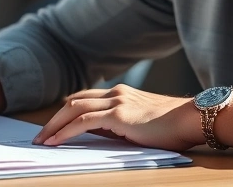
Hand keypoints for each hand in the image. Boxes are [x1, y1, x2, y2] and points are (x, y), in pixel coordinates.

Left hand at [32, 84, 202, 151]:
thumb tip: (97, 134)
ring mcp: (116, 102)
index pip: (84, 98)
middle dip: (53, 118)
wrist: (192, 119)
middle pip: (73, 101)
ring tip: (42, 140)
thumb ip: (120, 125)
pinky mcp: (118, 115)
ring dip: (54, 125)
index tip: (52, 127)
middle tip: (40, 135)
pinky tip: (56, 140)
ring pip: (74, 108)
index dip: (65, 112)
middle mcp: (116, 93)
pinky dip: (66, 130)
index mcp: (121, 94)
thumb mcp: (141, 124)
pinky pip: (83, 121)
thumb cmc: (173, 126)